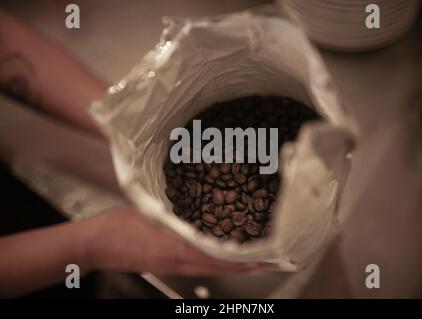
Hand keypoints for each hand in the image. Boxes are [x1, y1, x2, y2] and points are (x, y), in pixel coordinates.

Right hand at [81, 206, 259, 275]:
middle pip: (218, 267)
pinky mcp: (166, 266)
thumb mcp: (147, 211)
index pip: (215, 256)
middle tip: (270, 261)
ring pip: (210, 268)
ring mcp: (172, 266)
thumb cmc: (116, 226)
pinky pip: (198, 267)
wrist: (94, 245)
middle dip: (245, 267)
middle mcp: (177, 261)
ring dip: (233, 266)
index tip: (263, 257)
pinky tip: (222, 257)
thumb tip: (196, 207)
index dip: (241, 260)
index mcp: (173, 248)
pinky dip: (216, 263)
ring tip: (254, 261)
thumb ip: (173, 213)